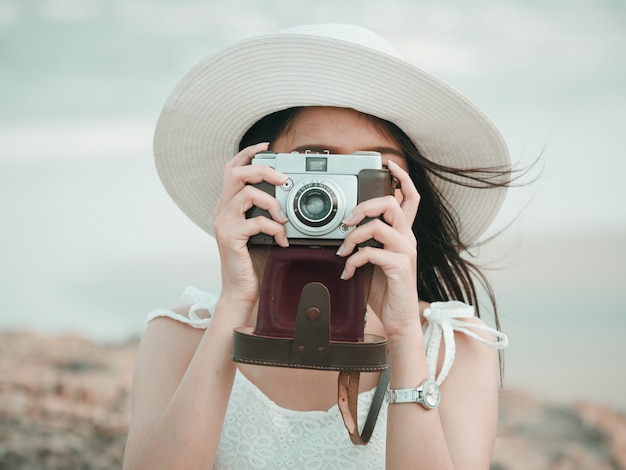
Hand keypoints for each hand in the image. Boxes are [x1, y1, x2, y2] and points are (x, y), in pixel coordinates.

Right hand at [212, 143, 288, 316]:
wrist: (242, 291)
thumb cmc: (255, 261)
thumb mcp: (261, 231)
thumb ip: (266, 212)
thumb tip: (288, 195)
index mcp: (228, 205)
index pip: (232, 169)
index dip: (247, 153)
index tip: (265, 146)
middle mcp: (222, 211)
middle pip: (235, 173)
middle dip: (262, 170)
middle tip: (283, 179)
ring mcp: (224, 223)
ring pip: (247, 194)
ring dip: (273, 203)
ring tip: (284, 219)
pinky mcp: (230, 238)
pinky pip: (255, 221)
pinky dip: (274, 227)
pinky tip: (281, 239)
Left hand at [336, 161, 420, 337]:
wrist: (398, 320)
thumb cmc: (385, 290)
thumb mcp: (373, 260)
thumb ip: (367, 242)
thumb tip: (346, 229)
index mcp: (402, 234)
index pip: (409, 198)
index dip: (402, 177)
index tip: (389, 163)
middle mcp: (407, 239)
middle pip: (392, 204)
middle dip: (364, 206)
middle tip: (347, 221)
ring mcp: (405, 252)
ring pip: (379, 225)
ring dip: (354, 236)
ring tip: (343, 250)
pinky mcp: (400, 267)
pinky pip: (371, 252)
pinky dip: (354, 260)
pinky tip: (348, 272)